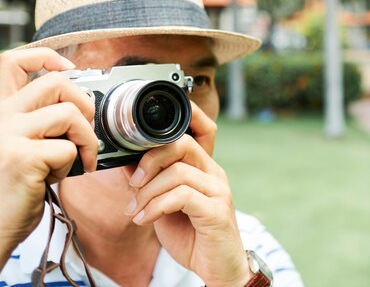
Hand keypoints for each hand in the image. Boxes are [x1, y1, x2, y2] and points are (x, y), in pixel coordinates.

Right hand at [0, 48, 97, 267]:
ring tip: (75, 160)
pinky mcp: (21, 157)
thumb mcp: (24, 145)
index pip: (14, 61)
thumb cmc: (13, 190)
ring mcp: (8, 135)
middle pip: (56, 83)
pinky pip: (67, 148)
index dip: (46, 57)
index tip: (70, 69)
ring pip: (68, 114)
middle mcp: (0, 117)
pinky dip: (72, 165)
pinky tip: (53, 178)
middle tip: (85, 131)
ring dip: (85, 139)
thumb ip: (41, 122)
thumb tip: (80, 101)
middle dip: (84, 104)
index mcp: (1, 111)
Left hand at [123, 102, 250, 286]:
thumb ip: (153, 183)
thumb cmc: (192, 236)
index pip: (195, 132)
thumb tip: (127, 162)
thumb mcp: (164, 205)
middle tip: (133, 183)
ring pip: (178, 172)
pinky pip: (181, 196)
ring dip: (148, 192)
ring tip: (136, 210)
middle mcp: (214, 173)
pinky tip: (145, 220)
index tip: (143, 138)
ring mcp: (218, 191)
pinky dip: (156, 206)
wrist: (217, 268)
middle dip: (150, 160)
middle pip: (183, 144)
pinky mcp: (216, 210)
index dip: (175, 125)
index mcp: (204, 167)